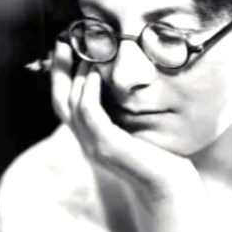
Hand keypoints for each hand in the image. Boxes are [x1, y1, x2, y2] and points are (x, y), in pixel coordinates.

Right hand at [49, 41, 197, 204]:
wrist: (170, 189)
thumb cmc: (161, 161)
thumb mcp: (139, 133)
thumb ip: (126, 117)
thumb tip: (127, 90)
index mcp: (92, 140)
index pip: (65, 106)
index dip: (61, 78)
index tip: (66, 51)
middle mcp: (87, 144)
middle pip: (61, 102)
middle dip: (61, 71)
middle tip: (65, 42)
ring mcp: (94, 146)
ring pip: (72, 103)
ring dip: (77, 75)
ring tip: (87, 53)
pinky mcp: (107, 146)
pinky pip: (89, 112)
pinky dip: (88, 90)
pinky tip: (95, 72)